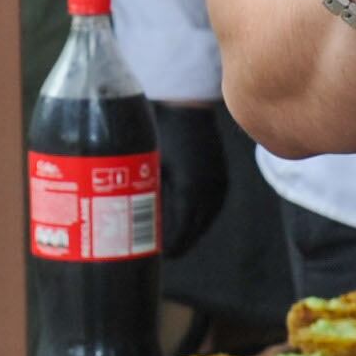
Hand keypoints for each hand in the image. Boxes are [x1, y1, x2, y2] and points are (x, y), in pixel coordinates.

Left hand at [153, 99, 230, 257]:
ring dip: (187, 230)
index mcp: (190, 193)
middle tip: (156, 247)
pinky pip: (210, 208)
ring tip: (168, 235)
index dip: (165, 248)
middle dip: (175, 242)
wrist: (185, 103)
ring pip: (203, 222)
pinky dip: (196, 217)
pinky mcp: (222, 177)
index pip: (180, 236)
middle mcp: (209, 193)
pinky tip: (183, 217)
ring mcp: (219, 185)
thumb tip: (134, 220)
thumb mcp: (149, 167)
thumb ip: (148, 196)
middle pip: (193, 233)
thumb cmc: (160, 130)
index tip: (151, 252)